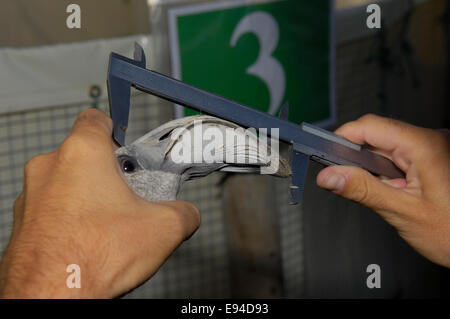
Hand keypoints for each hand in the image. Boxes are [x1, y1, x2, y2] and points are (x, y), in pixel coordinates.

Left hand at [0, 109, 199, 297]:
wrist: (51, 296)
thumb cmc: (91, 257)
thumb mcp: (164, 229)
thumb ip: (185, 212)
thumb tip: (188, 214)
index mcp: (82, 154)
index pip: (96, 119)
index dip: (115, 130)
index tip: (125, 148)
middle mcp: (49, 167)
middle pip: (85, 156)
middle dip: (108, 174)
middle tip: (127, 197)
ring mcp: (31, 195)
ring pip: (66, 183)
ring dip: (87, 197)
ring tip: (108, 225)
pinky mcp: (22, 222)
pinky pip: (51, 208)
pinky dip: (69, 218)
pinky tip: (87, 240)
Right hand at [316, 114, 449, 266]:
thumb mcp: (404, 213)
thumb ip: (363, 190)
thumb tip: (329, 176)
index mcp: (425, 145)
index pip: (371, 126)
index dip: (343, 138)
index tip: (324, 155)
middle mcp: (430, 141)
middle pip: (377, 136)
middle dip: (359, 160)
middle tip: (349, 183)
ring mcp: (433, 149)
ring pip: (386, 148)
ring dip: (375, 170)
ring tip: (387, 195)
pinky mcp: (432, 158)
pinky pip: (399, 157)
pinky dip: (388, 173)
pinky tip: (397, 192)